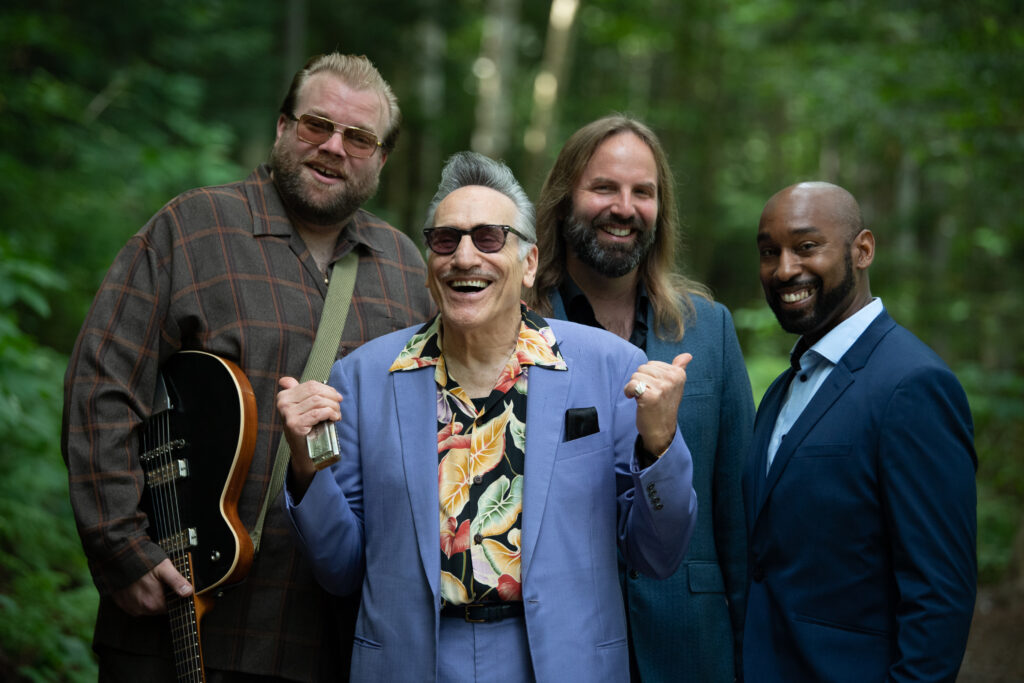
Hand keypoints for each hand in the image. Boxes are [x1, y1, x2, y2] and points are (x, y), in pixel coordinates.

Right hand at [111, 558, 191, 615]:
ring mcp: (130, 607)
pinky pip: (134, 604)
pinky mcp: (121, 603)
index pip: (171, 607)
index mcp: (154, 603)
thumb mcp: (164, 568)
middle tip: (159, 580)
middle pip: (158, 607)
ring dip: (150, 597)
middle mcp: (141, 609)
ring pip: (147, 606)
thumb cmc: (142, 560)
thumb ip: (177, 581)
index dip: (174, 596)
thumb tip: (189, 592)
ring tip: (148, 581)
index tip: (171, 586)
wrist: (118, 556)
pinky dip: (138, 597)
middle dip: (162, 596)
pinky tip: (139, 585)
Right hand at [276, 376, 342, 495]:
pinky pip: (318, 413)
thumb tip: (285, 380)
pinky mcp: (295, 425)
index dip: (328, 389)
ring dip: (333, 406)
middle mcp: (283, 404)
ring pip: (318, 401)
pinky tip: (335, 418)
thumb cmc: (305, 428)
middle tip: (339, 406)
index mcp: (284, 396)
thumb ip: (294, 393)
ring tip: (337, 413)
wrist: (303, 452)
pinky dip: (330, 413)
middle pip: (315, 392)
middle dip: (332, 397)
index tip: (337, 396)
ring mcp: (288, 415)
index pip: (311, 385)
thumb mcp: (298, 408)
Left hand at [625, 353, 691, 456]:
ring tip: (644, 398)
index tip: (656, 389)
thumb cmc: (664, 406)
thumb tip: (687, 355)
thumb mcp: (675, 386)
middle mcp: (672, 379)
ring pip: (635, 376)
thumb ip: (679, 368)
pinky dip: (628, 392)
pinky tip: (635, 400)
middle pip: (642, 368)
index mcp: (678, 374)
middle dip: (641, 381)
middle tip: (649, 395)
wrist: (660, 430)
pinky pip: (631, 385)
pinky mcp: (651, 396)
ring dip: (635, 387)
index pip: (652, 364)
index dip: (649, 376)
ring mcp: (662, 388)